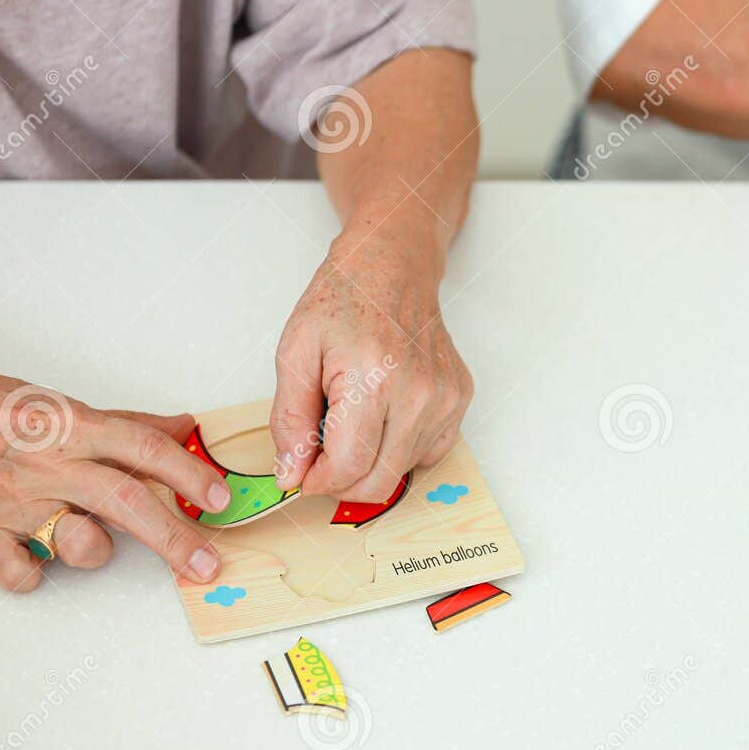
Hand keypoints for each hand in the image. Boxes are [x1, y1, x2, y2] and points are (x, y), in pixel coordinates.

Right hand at [0, 375, 226, 592]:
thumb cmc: (11, 413)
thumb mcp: (74, 409)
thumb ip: (131, 425)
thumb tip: (184, 427)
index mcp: (79, 429)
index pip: (146, 449)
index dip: (188, 474)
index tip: (218, 498)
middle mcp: (53, 466)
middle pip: (125, 503)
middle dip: (172, 538)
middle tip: (204, 564)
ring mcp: (20, 502)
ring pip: (78, 543)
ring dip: (99, 550)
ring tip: (96, 538)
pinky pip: (21, 572)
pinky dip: (37, 575)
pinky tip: (44, 558)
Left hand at [270, 220, 472, 504]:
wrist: (392, 266)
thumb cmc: (342, 300)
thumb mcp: (294, 353)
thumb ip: (289, 419)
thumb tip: (292, 473)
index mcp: (373, 379)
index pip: (348, 469)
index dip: (316, 481)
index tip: (301, 472)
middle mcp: (419, 394)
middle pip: (378, 483)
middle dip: (341, 481)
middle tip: (320, 454)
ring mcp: (445, 398)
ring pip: (402, 472)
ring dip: (370, 461)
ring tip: (354, 417)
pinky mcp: (459, 399)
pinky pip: (427, 453)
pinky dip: (399, 448)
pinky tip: (383, 415)